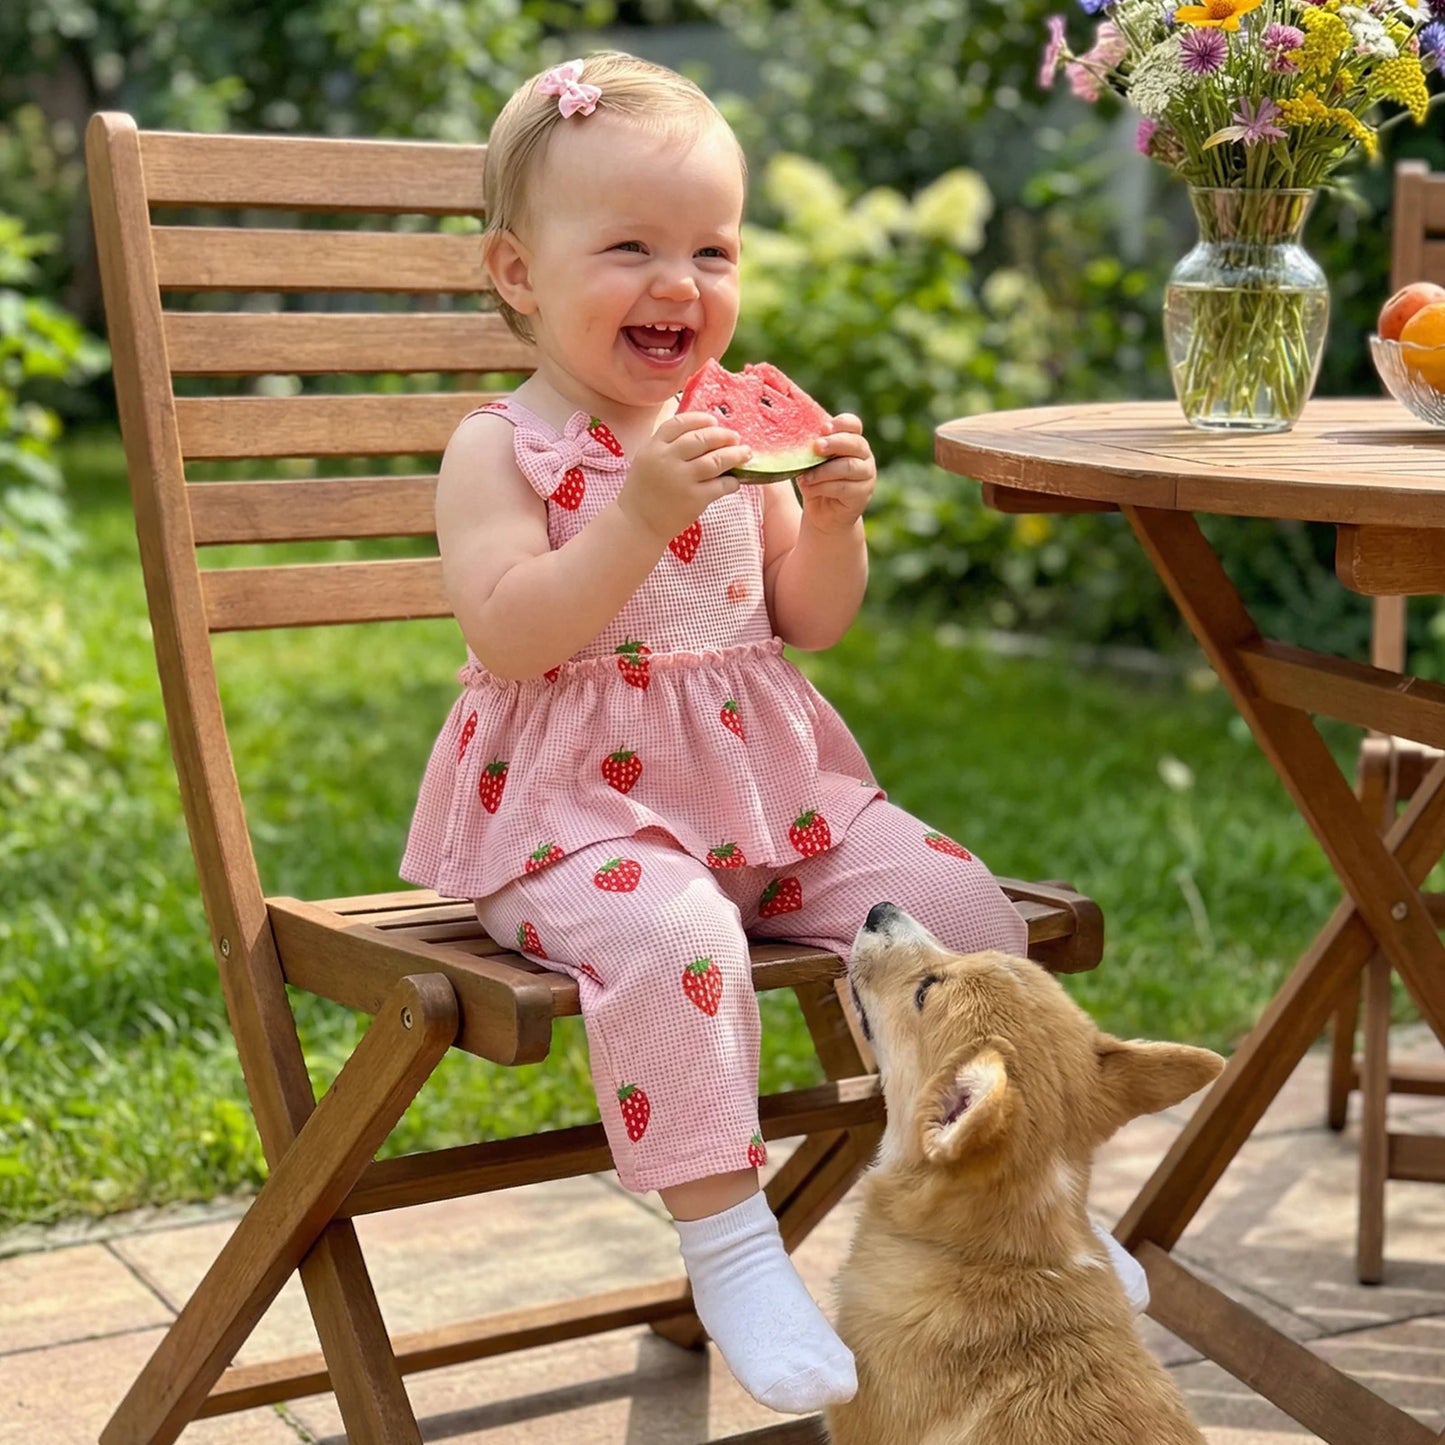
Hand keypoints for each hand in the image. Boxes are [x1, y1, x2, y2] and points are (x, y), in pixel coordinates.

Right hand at [617, 412, 752, 547]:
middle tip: (735, 437)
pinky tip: (735, 482)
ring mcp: (681, 479)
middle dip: (723, 435)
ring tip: (745, 453)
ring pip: (716, 460)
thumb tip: (704, 434)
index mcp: (653, 447)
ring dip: (735, 455)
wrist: (636, 525)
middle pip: (701, 438)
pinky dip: (732, 482)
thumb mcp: (647, 461)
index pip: (680, 423)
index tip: (714, 421)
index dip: (700, 419)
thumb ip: (667, 446)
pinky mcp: (694, 499)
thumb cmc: (644, 492)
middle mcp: (667, 460)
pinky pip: (720, 485)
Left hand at [796, 414, 874, 535]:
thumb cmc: (816, 482)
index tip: (823, 428)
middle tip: (816, 446)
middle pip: (855, 443)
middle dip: (834, 443)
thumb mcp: (811, 463)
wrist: (823, 515)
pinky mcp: (862, 495)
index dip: (841, 423)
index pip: (853, 424)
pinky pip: (843, 487)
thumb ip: (811, 450)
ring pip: (848, 466)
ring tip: (805, 476)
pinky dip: (823, 487)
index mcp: (852, 442)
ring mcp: (866, 475)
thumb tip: (794, 438)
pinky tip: (809, 489)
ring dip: (823, 470)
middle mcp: (864, 456)